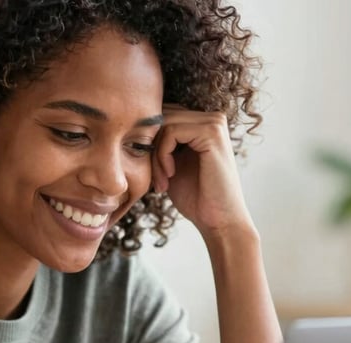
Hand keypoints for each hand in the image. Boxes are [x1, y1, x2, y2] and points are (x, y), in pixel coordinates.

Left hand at [151, 104, 254, 236]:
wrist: (218, 220)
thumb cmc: (195, 197)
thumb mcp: (169, 165)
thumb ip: (158, 144)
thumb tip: (132, 128)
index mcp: (202, 123)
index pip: (162, 116)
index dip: (149, 142)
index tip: (152, 173)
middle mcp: (211, 117)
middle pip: (161, 117)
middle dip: (150, 148)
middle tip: (155, 179)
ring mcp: (214, 122)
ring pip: (163, 124)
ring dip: (155, 156)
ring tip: (162, 181)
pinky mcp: (212, 131)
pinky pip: (171, 132)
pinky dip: (162, 155)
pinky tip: (170, 175)